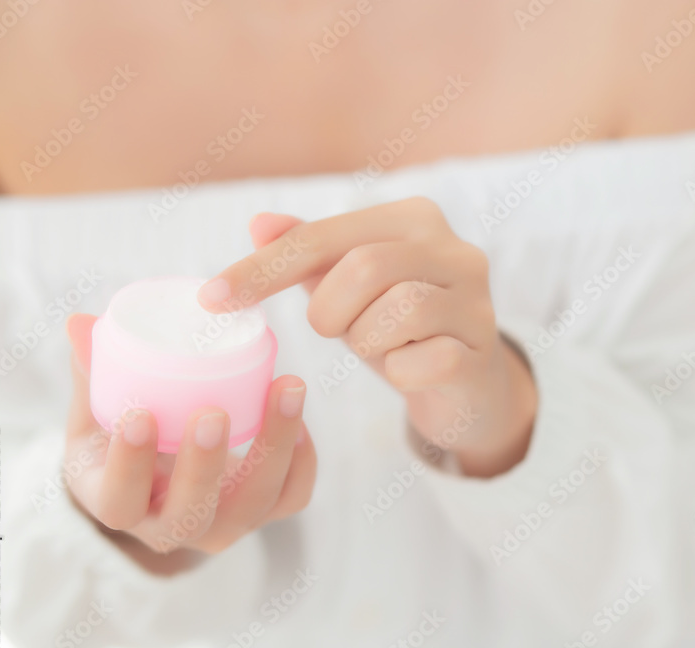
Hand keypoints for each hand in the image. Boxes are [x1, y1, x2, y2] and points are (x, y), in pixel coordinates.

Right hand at [64, 314, 315, 563]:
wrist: (164, 468)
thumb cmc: (122, 435)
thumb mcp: (95, 409)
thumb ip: (92, 369)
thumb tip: (80, 321)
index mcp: (117, 503)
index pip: (118, 501)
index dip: (130, 465)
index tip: (140, 414)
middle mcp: (171, 528)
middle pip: (191, 512)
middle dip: (204, 465)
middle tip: (213, 412)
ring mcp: (223, 523)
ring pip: (254, 504)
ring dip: (274, 447)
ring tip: (285, 389)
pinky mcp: (265, 511)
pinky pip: (293, 496)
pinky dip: (303, 459)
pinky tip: (300, 416)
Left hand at [198, 197, 536, 477]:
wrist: (468, 382)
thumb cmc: (400, 326)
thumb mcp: (350, 286)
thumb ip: (309, 252)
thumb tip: (259, 223)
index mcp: (415, 218)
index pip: (321, 236)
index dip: (262, 269)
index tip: (213, 299)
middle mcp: (454, 249)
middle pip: (363, 267)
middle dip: (330, 310)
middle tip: (337, 328)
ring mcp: (476, 300)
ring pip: (396, 311)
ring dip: (367, 341)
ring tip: (379, 345)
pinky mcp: (481, 352)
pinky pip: (419, 362)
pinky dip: (400, 372)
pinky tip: (410, 368)